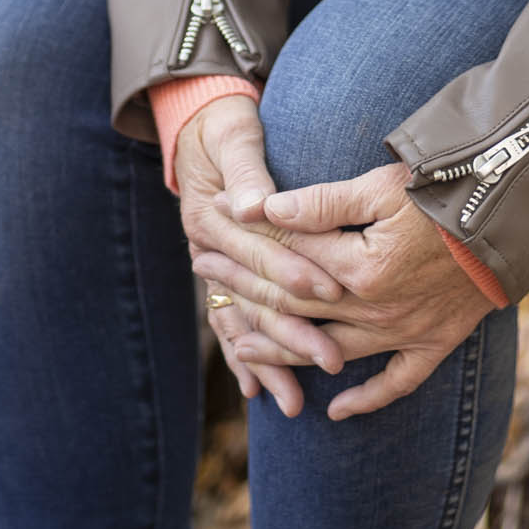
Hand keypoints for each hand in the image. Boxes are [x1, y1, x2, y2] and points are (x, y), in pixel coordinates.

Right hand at [174, 95, 344, 414]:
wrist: (196, 125)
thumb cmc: (224, 127)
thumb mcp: (235, 137)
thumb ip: (250, 171)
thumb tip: (259, 205)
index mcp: (214, 218)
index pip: (261, 251)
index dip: (293, 271)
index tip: (330, 292)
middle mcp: (209, 250)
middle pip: (256, 297)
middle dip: (292, 332)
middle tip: (332, 360)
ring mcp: (215, 268)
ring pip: (244, 323)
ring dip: (270, 362)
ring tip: (295, 403)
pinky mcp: (225, 277)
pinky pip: (232, 325)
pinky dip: (244, 358)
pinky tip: (257, 393)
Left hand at [190, 161, 491, 421]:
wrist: (514, 216)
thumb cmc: (447, 192)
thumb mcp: (382, 186)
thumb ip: (320, 203)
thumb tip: (262, 208)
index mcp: (358, 270)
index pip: (288, 262)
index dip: (246, 246)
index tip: (210, 234)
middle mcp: (375, 311)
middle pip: (298, 308)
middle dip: (247, 293)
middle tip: (207, 282)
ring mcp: (404, 332)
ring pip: (331, 351)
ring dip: (285, 353)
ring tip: (246, 351)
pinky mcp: (434, 343)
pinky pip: (396, 382)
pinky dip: (366, 399)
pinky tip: (337, 410)